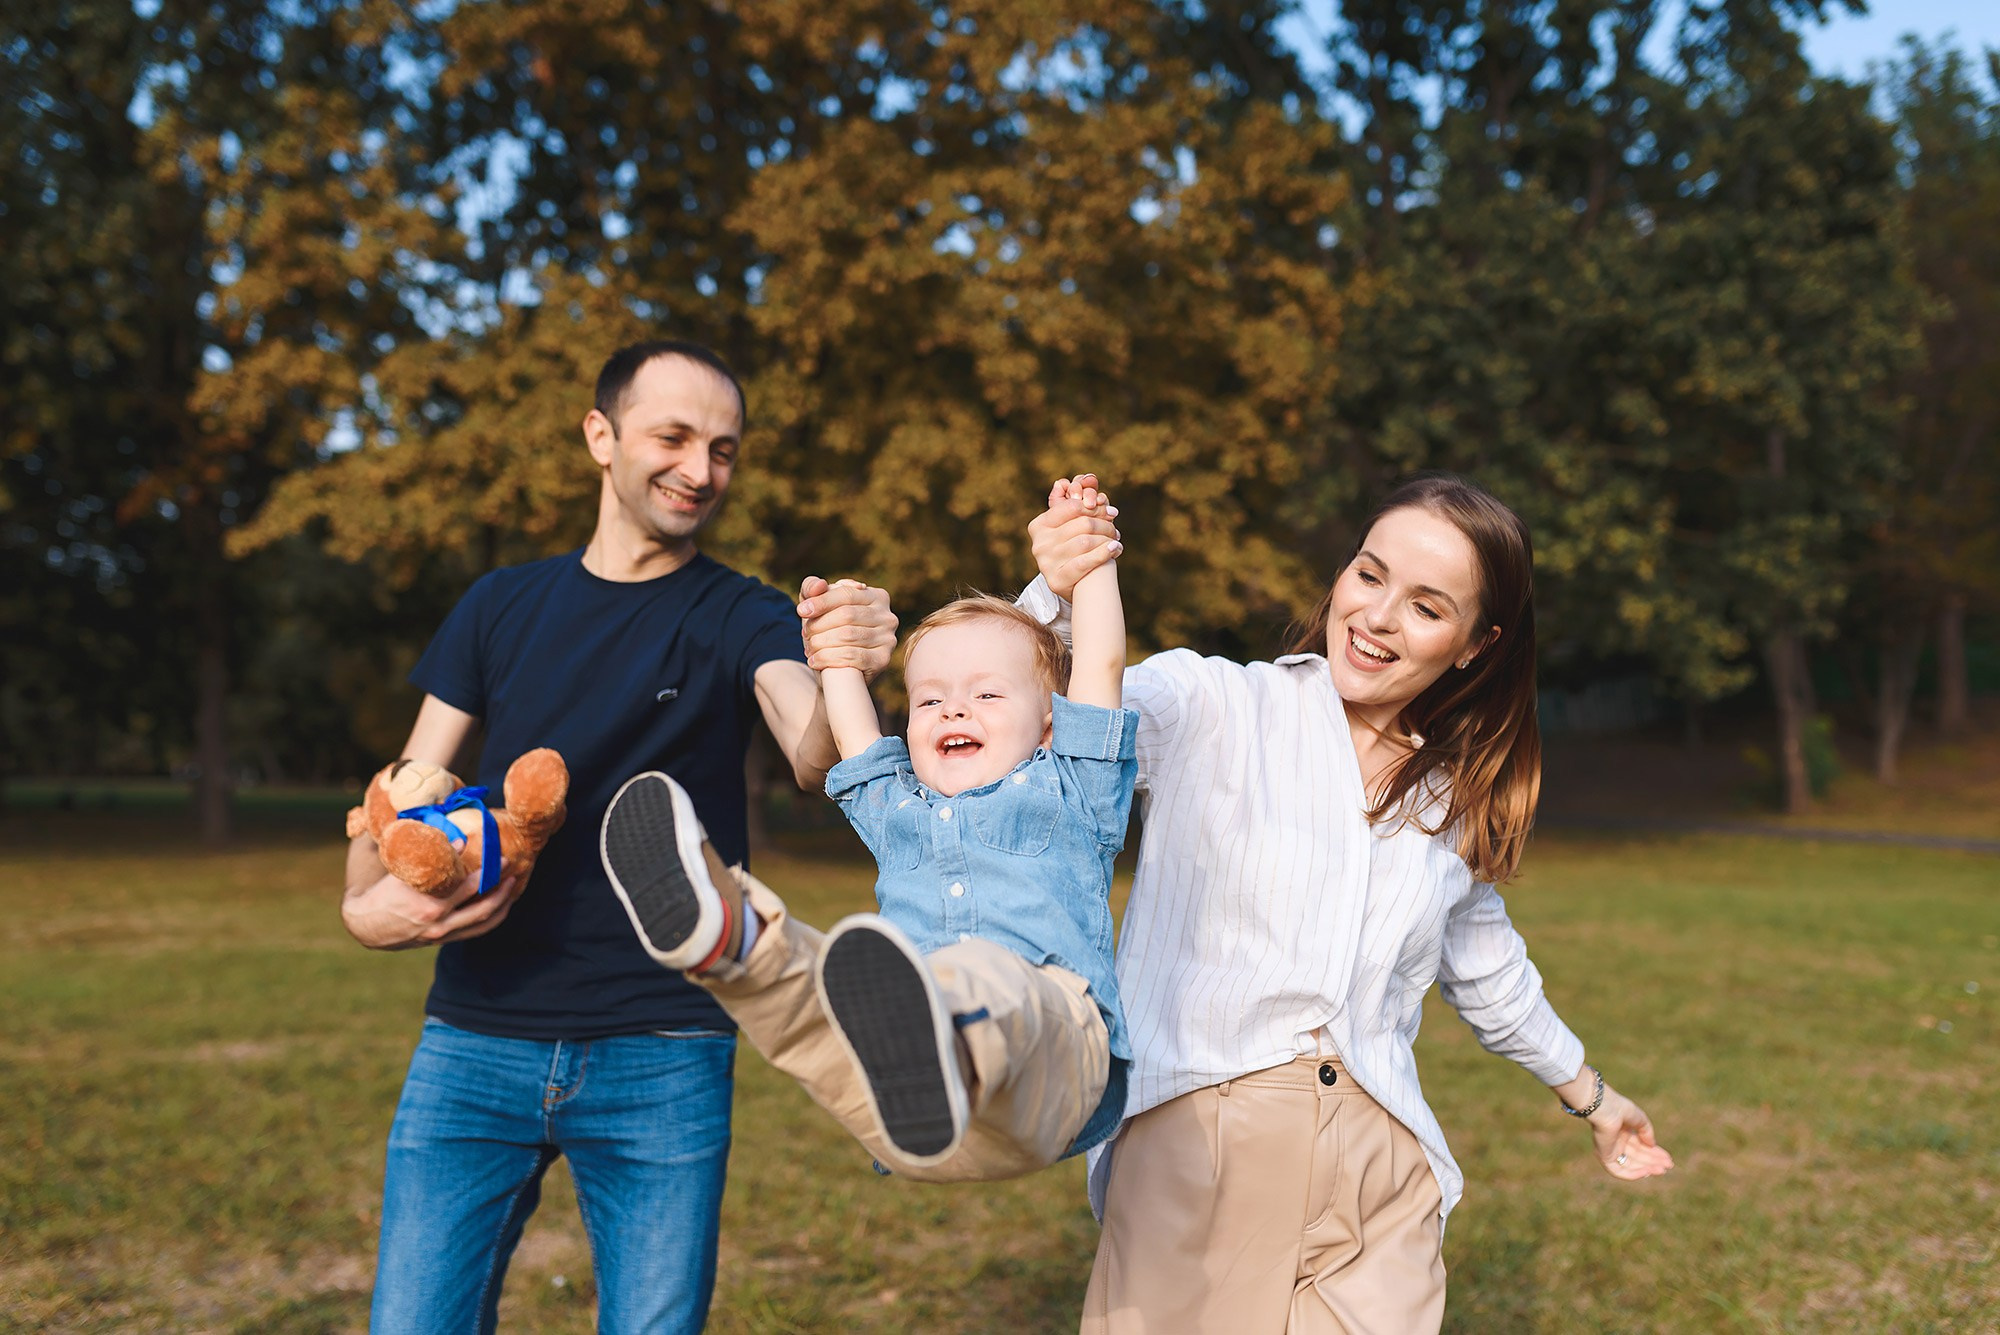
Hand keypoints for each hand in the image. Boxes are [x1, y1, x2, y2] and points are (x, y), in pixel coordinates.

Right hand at [342, 860, 526, 949]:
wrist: (365, 926)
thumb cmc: (382, 894)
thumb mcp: (401, 874)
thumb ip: (431, 859)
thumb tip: (460, 841)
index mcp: (427, 903)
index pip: (466, 885)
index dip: (485, 869)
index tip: (495, 853)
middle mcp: (438, 921)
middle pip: (481, 904)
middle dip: (500, 884)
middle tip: (509, 864)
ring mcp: (442, 933)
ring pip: (483, 921)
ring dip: (502, 903)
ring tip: (512, 885)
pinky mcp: (443, 940)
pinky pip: (476, 931)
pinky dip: (492, 918)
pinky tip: (501, 906)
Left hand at [798, 575, 897, 676]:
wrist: (839, 671)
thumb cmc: (829, 631)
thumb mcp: (819, 607)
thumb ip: (812, 589)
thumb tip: (819, 585)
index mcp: (876, 596)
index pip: (847, 593)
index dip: (822, 601)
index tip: (801, 611)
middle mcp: (887, 616)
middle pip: (847, 615)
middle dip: (820, 624)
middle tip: (805, 634)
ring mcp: (888, 639)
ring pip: (848, 635)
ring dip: (821, 642)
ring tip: (809, 648)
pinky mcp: (883, 660)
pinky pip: (853, 656)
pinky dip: (828, 658)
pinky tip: (815, 660)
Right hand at [1028, 473, 1122, 600]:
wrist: (1075, 584)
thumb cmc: (1075, 548)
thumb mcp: (1072, 525)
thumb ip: (1079, 504)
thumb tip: (1091, 478)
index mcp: (1039, 525)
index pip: (1072, 507)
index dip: (1094, 507)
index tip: (1110, 510)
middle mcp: (1039, 544)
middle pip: (1082, 524)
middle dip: (1104, 524)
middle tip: (1115, 528)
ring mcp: (1046, 563)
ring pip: (1085, 542)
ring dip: (1107, 539)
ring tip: (1116, 539)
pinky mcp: (1056, 580)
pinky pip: (1085, 562)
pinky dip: (1104, 553)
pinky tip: (1115, 548)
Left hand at [1584, 1085, 1674, 1180]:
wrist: (1605, 1109)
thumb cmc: (1620, 1109)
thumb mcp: (1640, 1119)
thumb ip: (1647, 1132)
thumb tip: (1652, 1145)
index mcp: (1623, 1132)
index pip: (1641, 1147)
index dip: (1655, 1153)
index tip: (1668, 1158)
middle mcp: (1616, 1142)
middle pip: (1638, 1157)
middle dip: (1654, 1162)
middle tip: (1669, 1166)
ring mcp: (1610, 1150)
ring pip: (1631, 1165)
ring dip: (1647, 1169)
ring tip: (1662, 1169)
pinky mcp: (1605, 1157)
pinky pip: (1619, 1171)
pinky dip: (1633, 1174)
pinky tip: (1647, 1171)